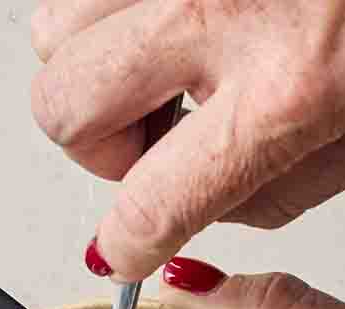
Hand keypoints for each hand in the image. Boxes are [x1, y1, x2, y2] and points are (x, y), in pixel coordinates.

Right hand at [31, 0, 344, 279]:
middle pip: (64, 106)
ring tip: (163, 66)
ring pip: (57, 29)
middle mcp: (224, 9)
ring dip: (96, 63)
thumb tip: (184, 218)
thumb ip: (270, 192)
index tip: (125, 249)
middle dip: (97, 142)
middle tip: (152, 142)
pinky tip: (174, 21)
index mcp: (287, 88)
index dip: (126, 245)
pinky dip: (119, 12)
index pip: (146, 206)